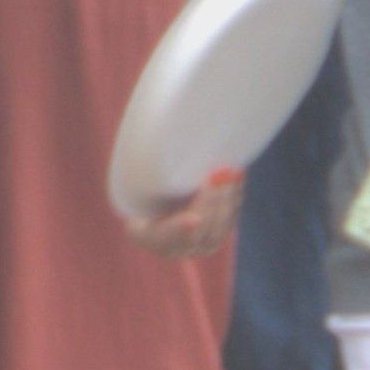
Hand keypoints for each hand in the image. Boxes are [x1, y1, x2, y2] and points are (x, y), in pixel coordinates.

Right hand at [124, 167, 246, 259]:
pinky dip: (235, 195)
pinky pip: (229, 219)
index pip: (162, 238)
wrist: (154, 191)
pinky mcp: (216, 231)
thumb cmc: (136, 180)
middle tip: (217, 174)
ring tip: (231, 171)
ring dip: (227, 198)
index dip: (179, 230)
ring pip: (219, 228)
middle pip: (199, 233)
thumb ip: (142, 168)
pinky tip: (238, 174)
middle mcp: (174, 246)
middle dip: (211, 203)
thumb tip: (138, 124)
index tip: (193, 219)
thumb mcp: (131, 177)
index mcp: (145, 235)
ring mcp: (198, 242)